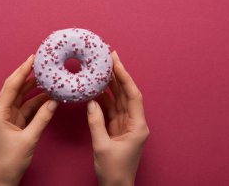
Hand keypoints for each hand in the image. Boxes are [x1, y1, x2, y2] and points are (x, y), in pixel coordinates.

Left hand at [0, 55, 58, 185]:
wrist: (3, 180)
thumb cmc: (10, 161)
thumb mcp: (29, 139)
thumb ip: (42, 118)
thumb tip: (54, 101)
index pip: (11, 86)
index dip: (22, 71)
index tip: (32, 58)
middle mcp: (1, 112)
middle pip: (15, 89)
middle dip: (28, 76)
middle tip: (40, 64)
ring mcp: (7, 118)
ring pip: (22, 98)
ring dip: (34, 89)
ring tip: (47, 78)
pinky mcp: (14, 124)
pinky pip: (26, 109)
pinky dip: (36, 103)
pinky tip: (48, 97)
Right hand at [87, 51, 149, 185]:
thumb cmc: (114, 171)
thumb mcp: (102, 146)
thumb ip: (96, 122)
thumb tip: (91, 102)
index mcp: (137, 126)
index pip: (132, 95)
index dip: (124, 76)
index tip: (116, 61)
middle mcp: (134, 122)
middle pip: (126, 94)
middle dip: (117, 76)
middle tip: (108, 59)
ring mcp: (125, 125)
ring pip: (117, 100)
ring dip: (109, 86)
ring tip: (100, 70)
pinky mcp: (116, 129)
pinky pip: (110, 110)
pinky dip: (102, 100)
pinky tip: (95, 90)